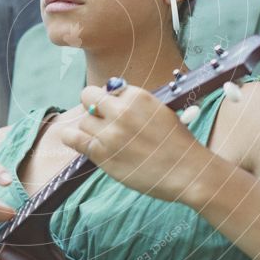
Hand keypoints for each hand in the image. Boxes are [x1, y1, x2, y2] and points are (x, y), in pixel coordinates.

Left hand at [59, 83, 212, 202]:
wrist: (187, 172)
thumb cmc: (177, 144)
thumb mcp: (160, 112)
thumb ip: (135, 106)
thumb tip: (111, 103)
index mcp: (137, 96)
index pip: (108, 88)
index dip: (109, 99)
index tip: (112, 109)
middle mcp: (121, 111)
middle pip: (88, 97)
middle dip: (92, 106)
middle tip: (99, 118)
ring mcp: (110, 133)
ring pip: (83, 121)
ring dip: (89, 128)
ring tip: (101, 138)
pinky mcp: (102, 154)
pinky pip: (75, 139)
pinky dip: (72, 138)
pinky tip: (73, 138)